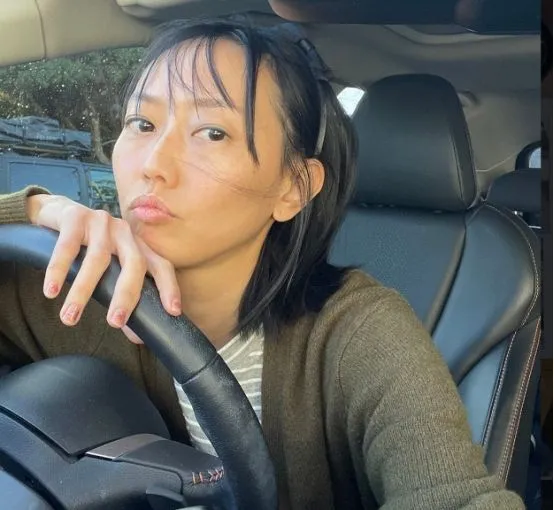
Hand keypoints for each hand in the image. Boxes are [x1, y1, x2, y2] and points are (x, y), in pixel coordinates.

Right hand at [27, 194, 180, 329]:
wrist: (57, 211)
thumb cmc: (88, 248)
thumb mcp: (109, 268)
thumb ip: (120, 294)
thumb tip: (134, 336)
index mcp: (138, 246)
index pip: (161, 266)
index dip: (169, 287)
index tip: (173, 311)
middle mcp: (125, 233)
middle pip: (134, 264)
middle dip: (126, 295)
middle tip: (114, 323)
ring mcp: (102, 222)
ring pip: (97, 259)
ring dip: (83, 291)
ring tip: (69, 318)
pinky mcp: (75, 216)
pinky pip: (67, 247)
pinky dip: (58, 271)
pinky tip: (52, 291)